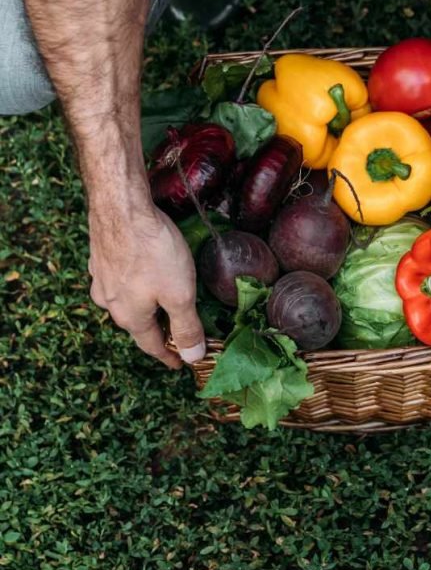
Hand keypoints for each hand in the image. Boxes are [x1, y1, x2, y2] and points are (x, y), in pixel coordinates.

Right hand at [88, 188, 205, 368]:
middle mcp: (109, 302)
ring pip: (126, 302)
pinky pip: (120, 280)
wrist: (121, 205)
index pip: (152, 346)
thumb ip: (186, 327)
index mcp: (129, 317)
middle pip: (138, 325)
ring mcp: (101, 278)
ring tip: (163, 306)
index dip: (170, 356)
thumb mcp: (180, 295)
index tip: (181, 364)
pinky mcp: (100, 256)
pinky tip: (145, 276)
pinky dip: (136, 286)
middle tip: (177, 335)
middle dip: (158, 332)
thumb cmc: (153, 251)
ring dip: (145, 308)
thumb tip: (192, 357)